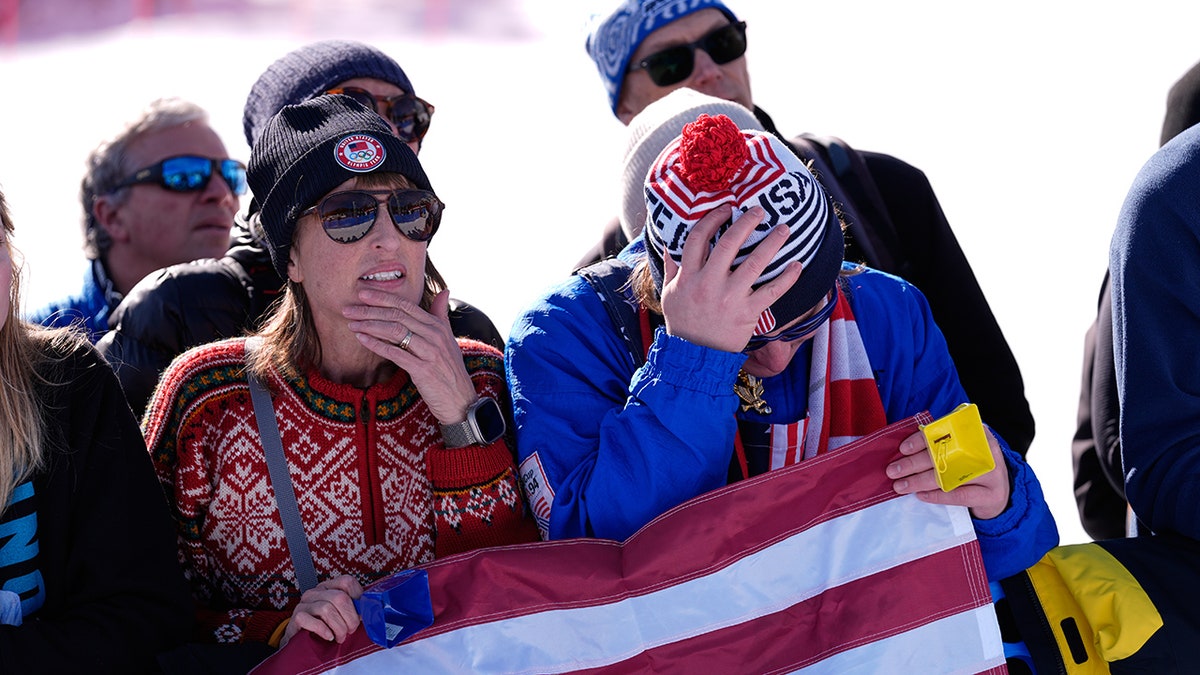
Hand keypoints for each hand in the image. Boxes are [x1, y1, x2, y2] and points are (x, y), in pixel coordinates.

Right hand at [280, 575, 363, 647]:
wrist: (301, 643)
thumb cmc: (325, 628)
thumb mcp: (341, 615)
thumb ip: (354, 609)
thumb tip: (370, 610)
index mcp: (328, 587)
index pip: (347, 582)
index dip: (357, 599)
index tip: (360, 615)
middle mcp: (315, 592)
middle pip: (339, 597)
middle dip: (350, 618)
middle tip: (350, 630)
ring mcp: (304, 603)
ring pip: (327, 609)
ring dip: (338, 627)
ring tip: (340, 637)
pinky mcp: (297, 617)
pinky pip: (312, 620)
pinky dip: (323, 630)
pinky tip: (328, 637)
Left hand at [344, 288, 477, 423]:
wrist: (459, 399)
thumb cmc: (449, 369)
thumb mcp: (448, 339)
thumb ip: (442, 315)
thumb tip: (444, 291)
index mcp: (438, 326)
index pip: (406, 305)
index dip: (383, 297)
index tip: (363, 293)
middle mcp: (435, 335)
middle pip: (397, 316)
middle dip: (370, 311)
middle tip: (348, 309)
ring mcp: (430, 352)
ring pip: (395, 331)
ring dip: (370, 326)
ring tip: (351, 324)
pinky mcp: (423, 369)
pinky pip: (395, 353)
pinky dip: (377, 345)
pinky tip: (362, 340)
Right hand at [660, 204, 803, 351]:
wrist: (693, 357)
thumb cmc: (682, 323)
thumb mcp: (669, 294)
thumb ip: (671, 268)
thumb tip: (668, 245)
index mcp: (689, 277)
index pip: (698, 239)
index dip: (712, 219)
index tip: (726, 209)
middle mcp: (709, 284)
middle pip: (728, 244)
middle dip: (745, 223)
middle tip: (759, 210)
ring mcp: (730, 298)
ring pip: (754, 263)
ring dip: (772, 243)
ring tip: (784, 228)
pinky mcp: (748, 313)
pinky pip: (771, 291)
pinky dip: (787, 278)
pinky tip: (797, 265)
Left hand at [886, 426, 1010, 519]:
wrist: (999, 491)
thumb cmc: (971, 465)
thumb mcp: (961, 449)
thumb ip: (940, 444)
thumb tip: (904, 449)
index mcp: (976, 433)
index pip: (945, 433)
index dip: (922, 440)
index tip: (902, 449)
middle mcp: (986, 450)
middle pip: (944, 456)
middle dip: (914, 464)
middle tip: (893, 470)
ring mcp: (992, 473)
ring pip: (949, 477)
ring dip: (920, 481)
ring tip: (900, 486)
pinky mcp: (992, 495)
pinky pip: (959, 496)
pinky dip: (937, 496)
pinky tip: (921, 495)